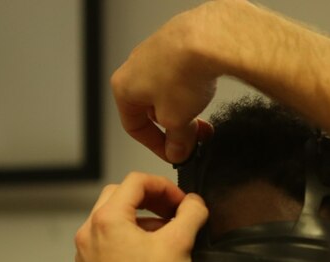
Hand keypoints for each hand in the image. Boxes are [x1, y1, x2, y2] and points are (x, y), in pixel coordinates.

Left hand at [74, 173, 207, 261]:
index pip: (135, 182)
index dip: (164, 186)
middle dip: (150, 199)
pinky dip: (129, 236)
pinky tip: (150, 252)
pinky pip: (108, 239)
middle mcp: (90, 231)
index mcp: (107, 219)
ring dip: (141, 218)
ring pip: (113, 218)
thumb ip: (191, 213)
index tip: (181, 201)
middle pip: (120, 195)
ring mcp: (87, 251)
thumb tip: (195, 203)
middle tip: (173, 210)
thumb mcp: (180, 244)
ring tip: (165, 232)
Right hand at [111, 1, 246, 162]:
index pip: (134, 127)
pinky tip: (204, 92)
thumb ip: (176, 141)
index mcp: (123, 87)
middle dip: (175, 127)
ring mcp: (155, 52)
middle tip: (193, 138)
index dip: (157, 146)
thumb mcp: (176, 121)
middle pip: (152, 109)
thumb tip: (177, 150)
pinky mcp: (176, 43)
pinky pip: (180, 74)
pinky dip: (191, 87)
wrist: (206, 39)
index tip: (176, 154)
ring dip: (185, 109)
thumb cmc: (181, 72)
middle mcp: (134, 66)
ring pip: (168, 92)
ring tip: (202, 116)